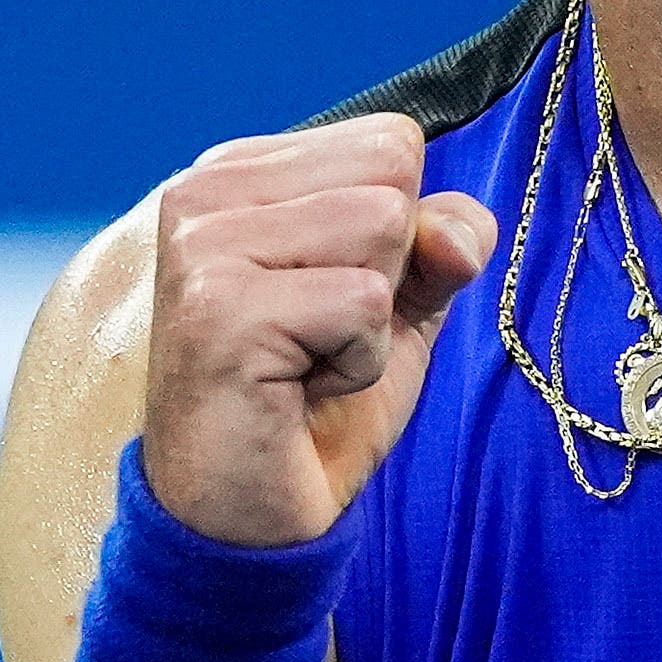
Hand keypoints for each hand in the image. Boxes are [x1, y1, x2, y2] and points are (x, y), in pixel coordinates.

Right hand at [138, 112, 497, 546]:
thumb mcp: (400, 306)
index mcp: (237, 172)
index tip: (332, 298)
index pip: (391, 140)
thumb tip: (458, 232)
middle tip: (318, 337)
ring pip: (382, 227)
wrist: (245, 521)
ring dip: (374, 321)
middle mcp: (204, 194)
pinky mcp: (220, 311)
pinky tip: (300, 391)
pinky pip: (366, 304)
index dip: (399, 233)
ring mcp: (203, 249)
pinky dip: (360, 363)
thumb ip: (440, 243)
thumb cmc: (315, 405)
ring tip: (308, 362)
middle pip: (391, 175)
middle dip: (388, 272)